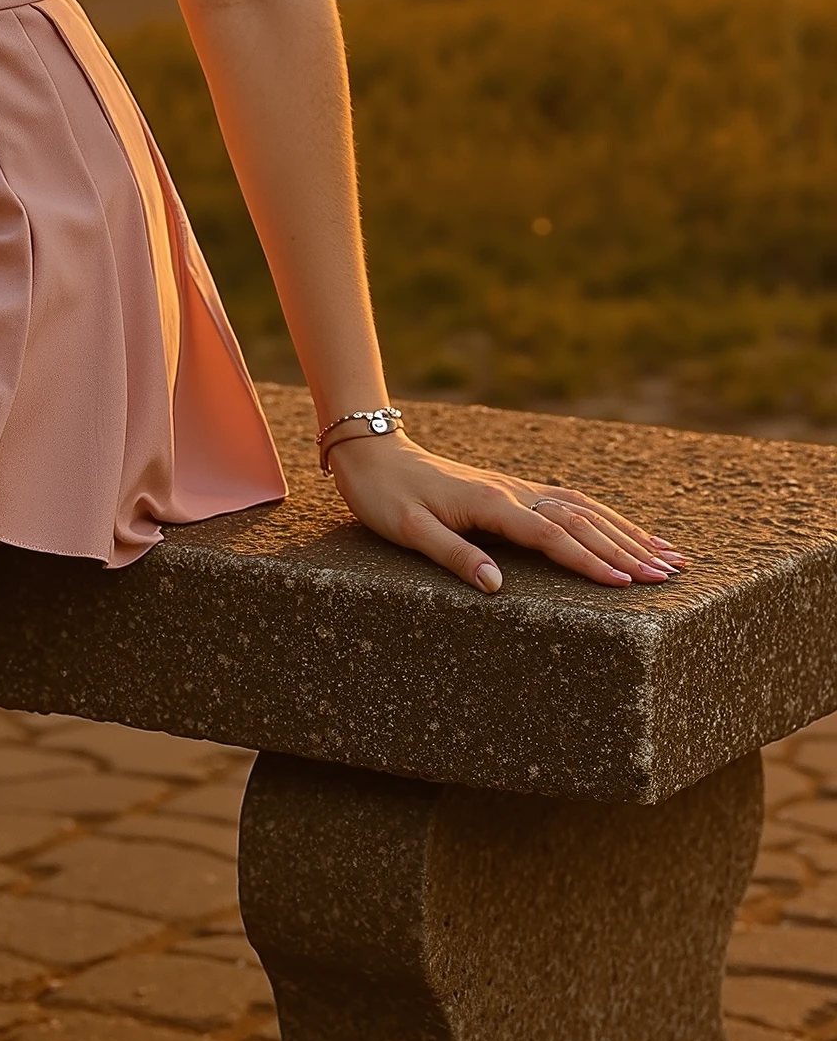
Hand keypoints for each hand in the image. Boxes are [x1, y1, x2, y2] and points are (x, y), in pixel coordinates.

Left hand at [325, 430, 686, 594]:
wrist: (372, 452)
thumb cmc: (384, 496)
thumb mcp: (407, 531)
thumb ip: (452, 556)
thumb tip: (496, 588)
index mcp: (491, 504)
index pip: (553, 536)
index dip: (590, 561)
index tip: (626, 584)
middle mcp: (513, 492)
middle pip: (581, 522)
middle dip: (628, 550)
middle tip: (669, 575)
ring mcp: (517, 488)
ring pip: (585, 509)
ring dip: (628, 532)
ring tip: (668, 554)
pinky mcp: (514, 490)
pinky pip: (571, 502)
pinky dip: (605, 517)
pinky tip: (627, 530)